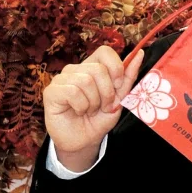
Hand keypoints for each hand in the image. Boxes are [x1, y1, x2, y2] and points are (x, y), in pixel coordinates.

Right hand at [42, 45, 143, 171]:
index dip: (116, 68)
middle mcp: (75, 69)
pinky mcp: (51, 91)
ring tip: (89, 110)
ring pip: (85, 81)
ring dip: (93, 102)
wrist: (84, 141)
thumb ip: (128, 77)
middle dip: (107, 94)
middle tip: (102, 107)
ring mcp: (61, 79)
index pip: (105, 52)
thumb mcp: (119, 99)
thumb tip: (139, 54)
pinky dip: (81, 106)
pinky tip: (77, 111)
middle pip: (98, 69)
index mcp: (91, 67)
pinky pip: (72, 91)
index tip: (118, 87)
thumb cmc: (99, 119)